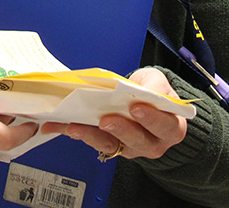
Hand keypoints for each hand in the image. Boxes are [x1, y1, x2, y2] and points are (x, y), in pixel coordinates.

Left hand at [42, 67, 187, 159]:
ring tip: (75, 126)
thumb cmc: (152, 91)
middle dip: (120, 129)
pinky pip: (92, 140)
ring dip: (91, 135)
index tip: (136, 108)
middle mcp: (151, 142)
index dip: (151, 119)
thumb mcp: (157, 81)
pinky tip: (58, 125)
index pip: (164, 126)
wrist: (143, 99)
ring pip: (111, 145)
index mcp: (170, 127)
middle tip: (105, 120)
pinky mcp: (109, 145)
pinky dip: (74, 131)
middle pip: (137, 141)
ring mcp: (129, 147)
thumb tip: (146, 91)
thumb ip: (155, 86)